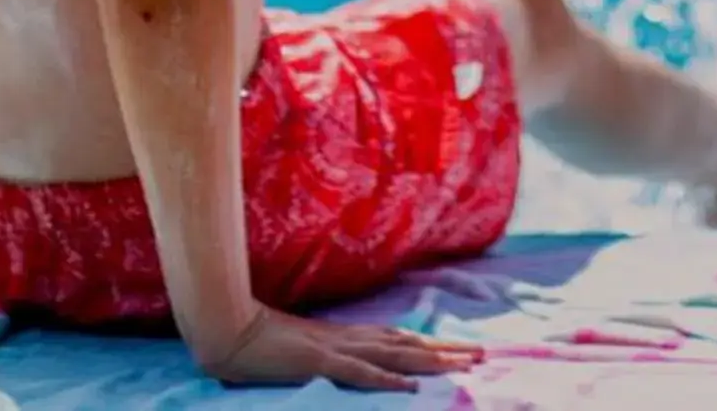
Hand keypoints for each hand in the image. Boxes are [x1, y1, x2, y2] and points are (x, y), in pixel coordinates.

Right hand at [197, 305, 484, 391]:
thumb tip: (358, 361)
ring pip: (396, 356)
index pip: (403, 340)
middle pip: (410, 345)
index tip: (465, 350)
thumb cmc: (266, 341)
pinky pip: (359, 373)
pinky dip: (386, 380)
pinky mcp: (320, 362)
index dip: (435, 345)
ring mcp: (337, 349)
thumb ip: (333, 353)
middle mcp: (352, 339)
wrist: (233, 329)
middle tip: (483, 355)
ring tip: (463, 366)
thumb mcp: (308, 348)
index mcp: (351, 337)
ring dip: (431, 361)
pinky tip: (409, 388)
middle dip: (447, 350)